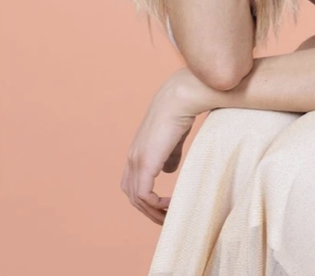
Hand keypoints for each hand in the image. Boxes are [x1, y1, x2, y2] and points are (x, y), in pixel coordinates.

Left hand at [120, 68, 208, 224]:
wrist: (180, 99)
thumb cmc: (181, 113)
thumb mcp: (174, 139)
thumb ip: (170, 155)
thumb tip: (168, 170)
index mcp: (138, 151)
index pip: (133, 183)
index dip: (147, 197)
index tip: (166, 204)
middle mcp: (133, 157)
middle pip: (131, 194)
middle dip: (148, 209)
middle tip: (166, 217)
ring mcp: (137, 160)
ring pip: (136, 198)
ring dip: (151, 210)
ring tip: (168, 214)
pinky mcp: (145, 162)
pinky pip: (143, 194)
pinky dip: (154, 205)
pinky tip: (169, 204)